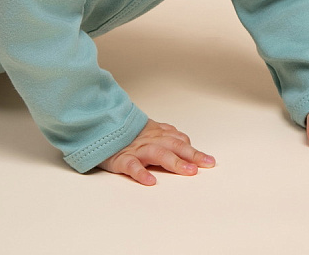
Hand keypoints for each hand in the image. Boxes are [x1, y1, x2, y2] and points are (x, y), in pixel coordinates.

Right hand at [98, 119, 215, 185]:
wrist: (99, 127)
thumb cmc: (127, 134)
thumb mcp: (149, 131)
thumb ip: (167, 136)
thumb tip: (186, 142)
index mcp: (157, 133)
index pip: (179, 141)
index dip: (193, 151)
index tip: (209, 161)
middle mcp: (150, 139)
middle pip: (174, 145)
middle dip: (191, 155)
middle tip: (206, 164)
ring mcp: (136, 149)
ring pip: (158, 153)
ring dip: (174, 162)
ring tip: (188, 171)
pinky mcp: (120, 158)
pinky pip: (132, 165)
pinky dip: (141, 173)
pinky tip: (150, 181)